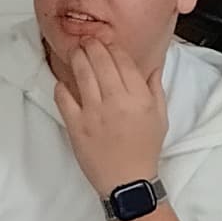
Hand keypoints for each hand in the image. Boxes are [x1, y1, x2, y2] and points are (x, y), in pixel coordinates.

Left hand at [54, 40, 167, 199]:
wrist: (128, 181)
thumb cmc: (145, 149)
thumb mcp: (160, 117)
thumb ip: (155, 88)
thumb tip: (153, 65)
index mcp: (139, 98)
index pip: (123, 61)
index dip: (112, 47)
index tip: (107, 42)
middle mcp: (116, 102)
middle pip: (100, 62)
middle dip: (92, 45)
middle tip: (87, 39)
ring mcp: (94, 113)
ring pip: (82, 74)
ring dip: (77, 58)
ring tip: (75, 51)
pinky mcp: (76, 126)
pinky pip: (64, 98)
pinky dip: (61, 86)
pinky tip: (63, 81)